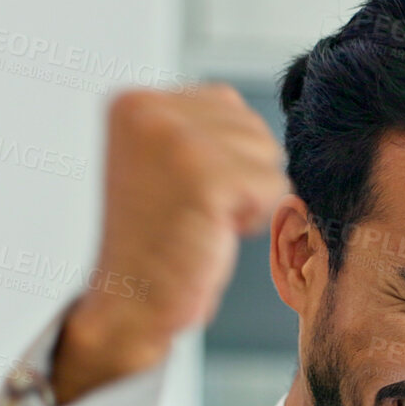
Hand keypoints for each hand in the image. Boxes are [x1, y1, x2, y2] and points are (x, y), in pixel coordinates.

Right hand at [54, 83, 289, 403]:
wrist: (130, 303)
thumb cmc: (156, 243)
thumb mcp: (164, 162)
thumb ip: (197, 127)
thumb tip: (255, 120)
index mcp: (134, 102)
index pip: (225, 103)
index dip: (223, 157)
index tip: (180, 191)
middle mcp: (149, 111)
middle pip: (253, 127)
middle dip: (240, 176)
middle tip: (191, 211)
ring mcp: (177, 141)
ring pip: (269, 156)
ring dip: (248, 198)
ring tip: (200, 219)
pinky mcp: (206, 177)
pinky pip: (274, 188)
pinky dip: (254, 220)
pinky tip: (212, 233)